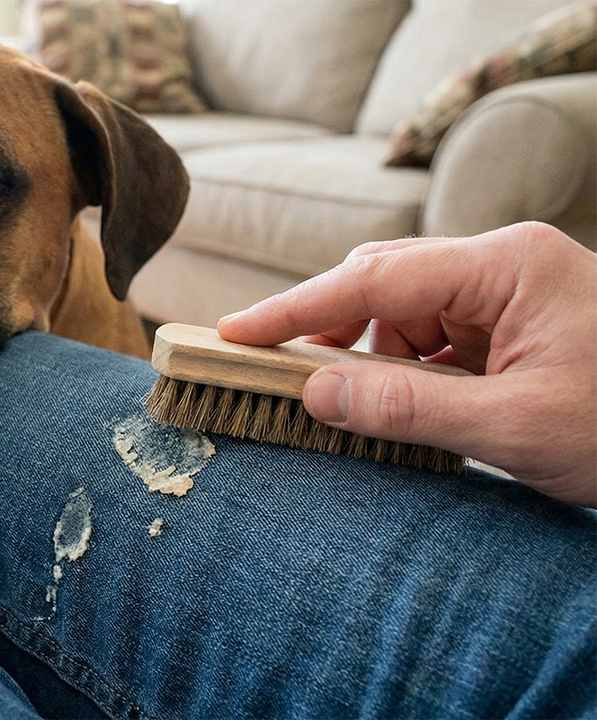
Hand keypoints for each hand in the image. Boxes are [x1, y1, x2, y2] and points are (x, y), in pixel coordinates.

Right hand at [217, 222, 596, 506]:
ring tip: (361, 412)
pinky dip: (407, 376)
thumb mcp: (517, 427)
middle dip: (329, 333)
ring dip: (372, 363)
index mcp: (509, 265)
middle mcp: (505, 265)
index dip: (296, 310)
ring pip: (404, 317)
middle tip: (275, 379)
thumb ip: (408, 407)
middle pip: (383, 286)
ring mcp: (511, 295)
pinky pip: (435, 341)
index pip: (374, 279)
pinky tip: (405, 409)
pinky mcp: (515, 327)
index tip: (234, 333)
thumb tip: (314, 392)